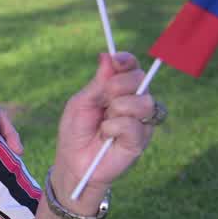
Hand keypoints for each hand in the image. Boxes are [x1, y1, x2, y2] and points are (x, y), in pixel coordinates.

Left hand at [53, 52, 156, 194]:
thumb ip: (98, 82)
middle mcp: (134, 102)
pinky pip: (134, 124)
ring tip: (104, 122)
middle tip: (103, 100)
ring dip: (118, 108)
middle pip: (141, 78)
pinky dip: (115, 127)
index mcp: (119, 90)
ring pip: (144, 101)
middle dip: (118, 86)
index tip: (118, 60)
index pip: (131, 68)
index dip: (127, 61)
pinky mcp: (141, 139)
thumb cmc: (76, 132)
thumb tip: (107, 55)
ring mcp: (141, 120)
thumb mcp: (81, 103)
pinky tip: (106, 135)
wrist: (73, 163)